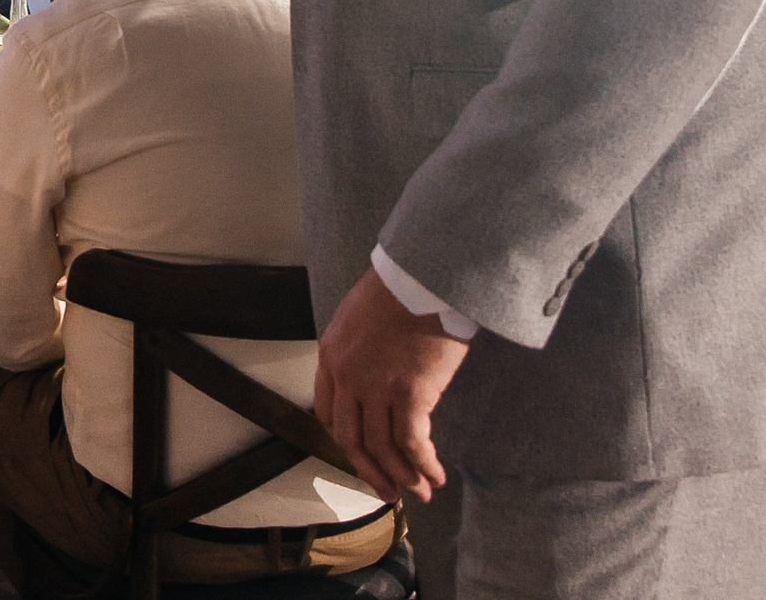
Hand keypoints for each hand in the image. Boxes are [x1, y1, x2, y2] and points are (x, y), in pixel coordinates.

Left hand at [313, 267, 469, 504]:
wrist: (425, 274)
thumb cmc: (400, 290)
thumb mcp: (359, 317)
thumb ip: (358, 352)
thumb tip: (373, 382)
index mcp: (331, 356)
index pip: (329, 414)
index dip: (347, 443)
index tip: (364, 457)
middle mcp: (347, 375)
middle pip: (352, 439)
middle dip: (371, 472)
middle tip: (388, 491)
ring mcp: (377, 386)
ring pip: (383, 447)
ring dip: (402, 476)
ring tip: (420, 491)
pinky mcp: (410, 392)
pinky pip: (413, 443)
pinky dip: (424, 465)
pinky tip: (436, 475)